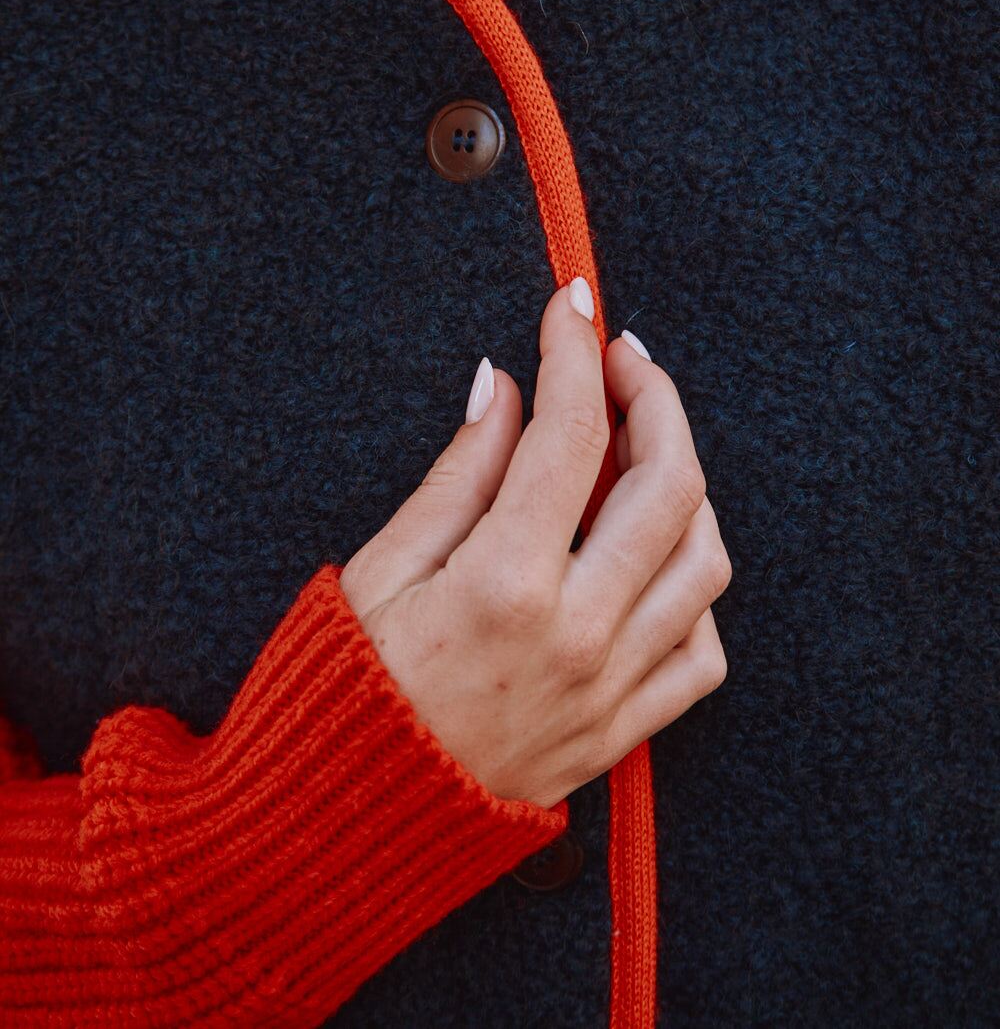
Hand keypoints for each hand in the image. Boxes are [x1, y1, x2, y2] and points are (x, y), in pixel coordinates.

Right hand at [338, 278, 730, 810]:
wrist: (343, 826)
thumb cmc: (344, 689)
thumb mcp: (380, 569)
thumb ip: (459, 473)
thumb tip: (503, 385)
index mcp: (505, 581)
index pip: (572, 432)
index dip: (575, 350)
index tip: (571, 304)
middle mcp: (578, 633)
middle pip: (672, 484)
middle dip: (656, 398)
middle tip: (620, 361)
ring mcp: (612, 689)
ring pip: (706, 560)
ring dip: (686, 486)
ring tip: (637, 450)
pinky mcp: (623, 734)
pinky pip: (704, 653)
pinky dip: (694, 589)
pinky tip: (647, 558)